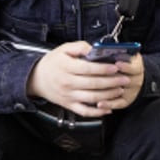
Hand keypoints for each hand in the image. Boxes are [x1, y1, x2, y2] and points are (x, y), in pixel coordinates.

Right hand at [25, 41, 142, 117]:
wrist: (36, 79)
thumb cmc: (52, 63)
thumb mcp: (63, 49)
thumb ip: (79, 47)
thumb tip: (94, 49)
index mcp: (66, 68)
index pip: (88, 69)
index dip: (103, 68)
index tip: (115, 67)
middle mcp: (68, 83)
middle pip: (93, 84)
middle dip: (111, 82)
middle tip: (124, 79)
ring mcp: (69, 96)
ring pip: (92, 98)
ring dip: (108, 95)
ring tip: (120, 90)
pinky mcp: (69, 105)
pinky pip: (85, 111)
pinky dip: (97, 112)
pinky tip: (108, 108)